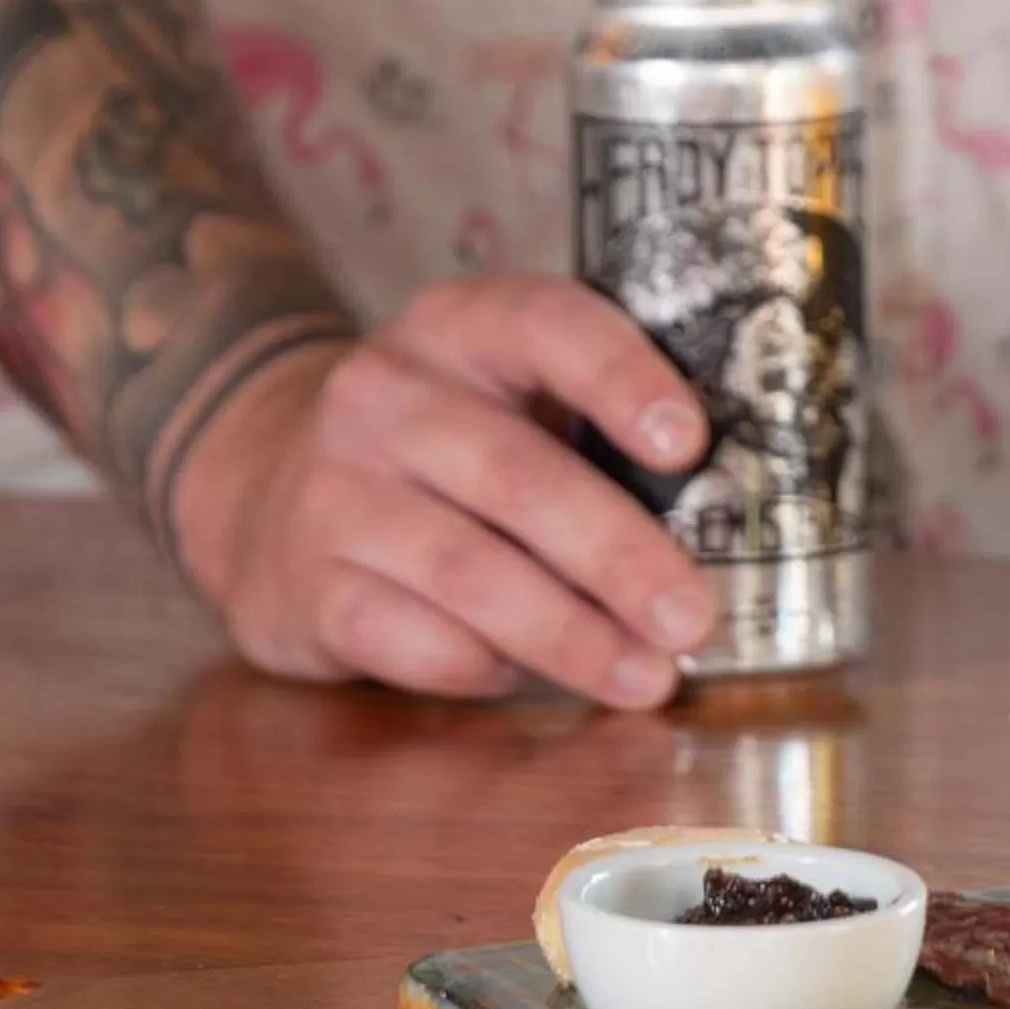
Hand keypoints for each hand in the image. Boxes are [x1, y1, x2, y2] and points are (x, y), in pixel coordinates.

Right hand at [170, 275, 719, 708]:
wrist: (270, 491)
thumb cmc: (456, 448)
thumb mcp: (517, 399)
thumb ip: (605, 431)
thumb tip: (739, 518)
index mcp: (461, 326)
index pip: (549, 327)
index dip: (623, 381)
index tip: (691, 445)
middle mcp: (386, 396)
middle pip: (518, 476)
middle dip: (620, 557)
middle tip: (694, 619)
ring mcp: (335, 490)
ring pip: (467, 571)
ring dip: (571, 636)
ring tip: (648, 678)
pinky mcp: (305, 584)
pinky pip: (409, 637)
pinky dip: (484, 668)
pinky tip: (536, 682)